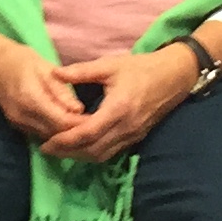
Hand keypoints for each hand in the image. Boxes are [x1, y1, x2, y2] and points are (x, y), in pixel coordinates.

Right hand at [0, 35, 88, 144]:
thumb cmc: (20, 59)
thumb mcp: (44, 67)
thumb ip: (61, 90)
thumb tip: (79, 110)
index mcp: (32, 99)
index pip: (62, 122)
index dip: (82, 124)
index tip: (100, 120)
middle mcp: (23, 116)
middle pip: (56, 134)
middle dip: (77, 133)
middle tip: (99, 128)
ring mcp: (18, 123)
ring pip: (49, 138)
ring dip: (67, 136)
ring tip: (87, 129)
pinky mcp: (17, 125)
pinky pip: (41, 134)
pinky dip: (56, 133)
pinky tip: (69, 128)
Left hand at [41, 46, 196, 162]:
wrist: (175, 76)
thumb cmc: (141, 68)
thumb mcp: (110, 65)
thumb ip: (81, 71)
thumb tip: (55, 73)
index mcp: (118, 109)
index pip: (87, 133)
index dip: (65, 141)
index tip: (46, 142)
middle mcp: (126, 127)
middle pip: (92, 150)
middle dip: (68, 152)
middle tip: (47, 148)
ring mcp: (133, 135)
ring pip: (102, 155)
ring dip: (80, 155)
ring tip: (60, 150)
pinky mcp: (136, 137)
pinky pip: (111, 152)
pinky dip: (93, 152)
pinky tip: (81, 146)